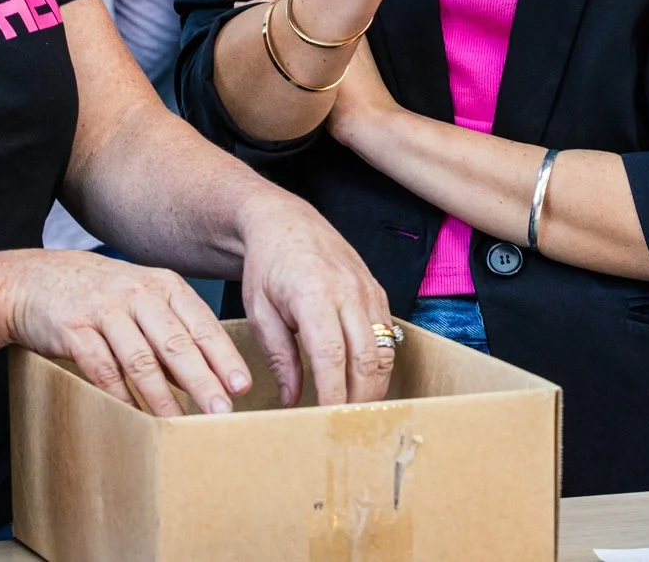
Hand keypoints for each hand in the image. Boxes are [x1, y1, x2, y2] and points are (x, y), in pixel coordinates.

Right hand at [1, 249, 253, 416]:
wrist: (32, 279)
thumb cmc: (98, 295)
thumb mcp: (141, 300)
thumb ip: (171, 333)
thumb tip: (204, 377)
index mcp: (164, 285)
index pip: (202, 324)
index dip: (223, 357)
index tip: (242, 386)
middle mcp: (138, 293)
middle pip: (177, 342)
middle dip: (203, 379)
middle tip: (223, 410)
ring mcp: (105, 309)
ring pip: (141, 357)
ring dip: (163, 394)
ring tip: (182, 422)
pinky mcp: (74, 328)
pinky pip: (102, 367)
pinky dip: (120, 394)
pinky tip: (135, 415)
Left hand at [235, 191, 396, 407]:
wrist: (286, 222)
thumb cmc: (267, 265)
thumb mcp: (259, 312)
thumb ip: (279, 357)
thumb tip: (292, 398)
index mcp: (314, 296)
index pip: (332, 356)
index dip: (334, 393)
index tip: (328, 420)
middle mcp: (348, 292)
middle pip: (367, 357)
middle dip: (362, 398)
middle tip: (349, 426)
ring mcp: (368, 290)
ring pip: (385, 348)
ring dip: (377, 384)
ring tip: (361, 410)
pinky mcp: (377, 290)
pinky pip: (388, 333)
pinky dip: (381, 362)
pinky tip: (368, 380)